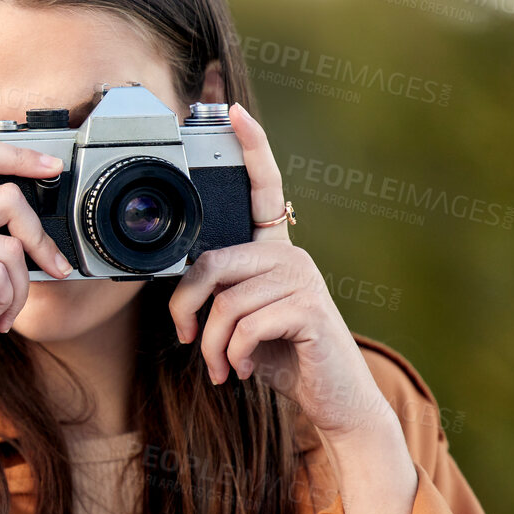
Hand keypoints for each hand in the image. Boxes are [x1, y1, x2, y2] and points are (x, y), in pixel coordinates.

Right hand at [0, 135, 72, 466]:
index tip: (51, 167)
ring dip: (20, 285)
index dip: (16, 153)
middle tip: (50, 266)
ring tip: (0, 304)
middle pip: (4, 198)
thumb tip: (45, 196)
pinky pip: (2, 274)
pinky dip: (9, 302)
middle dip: (37, 238)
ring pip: (9, 245)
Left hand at [167, 103, 416, 513]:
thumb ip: (220, 296)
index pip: (263, 191)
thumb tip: (180, 293)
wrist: (333, 402)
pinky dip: (233, 354)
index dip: (250, 149)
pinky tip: (242, 369)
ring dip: (212, 346)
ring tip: (222, 367)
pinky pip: (245, 324)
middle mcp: (291, 257)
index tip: (231, 110)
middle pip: (212, 264)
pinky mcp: (309, 310)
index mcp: (274, 253)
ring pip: (225, 303)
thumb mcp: (243, 323)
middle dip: (185, 309)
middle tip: (187, 341)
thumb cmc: (282, 360)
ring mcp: (303, 280)